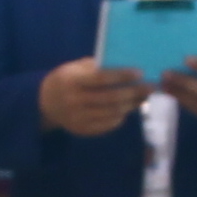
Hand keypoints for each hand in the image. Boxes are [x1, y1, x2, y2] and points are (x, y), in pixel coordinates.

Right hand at [37, 58, 151, 137]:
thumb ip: (96, 67)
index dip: (122, 76)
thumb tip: (125, 65)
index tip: (140, 72)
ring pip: (112, 113)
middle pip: (111, 98)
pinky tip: (128, 109)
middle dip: (134, 92)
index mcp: (72, 81)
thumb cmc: (66, 79)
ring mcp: (78, 118)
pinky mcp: (82, 130)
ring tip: (144, 97)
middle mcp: (75, 101)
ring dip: (131, 105)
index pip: (101, 78)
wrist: (45, 102)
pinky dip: (121, 117)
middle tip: (151, 87)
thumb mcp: (75, 67)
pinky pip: (107, 125)